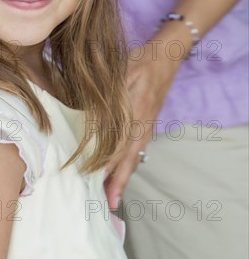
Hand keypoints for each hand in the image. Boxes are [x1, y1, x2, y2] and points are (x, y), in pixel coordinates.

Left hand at [104, 39, 182, 209]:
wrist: (167, 55)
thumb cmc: (142, 60)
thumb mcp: (122, 72)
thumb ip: (109, 95)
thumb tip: (91, 116)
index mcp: (136, 113)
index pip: (120, 146)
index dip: (107, 164)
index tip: (94, 179)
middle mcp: (143, 124)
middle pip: (130, 158)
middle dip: (118, 181)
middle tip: (109, 203)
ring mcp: (147, 124)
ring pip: (135, 156)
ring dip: (124, 176)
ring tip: (113, 194)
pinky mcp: (148, 121)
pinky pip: (138, 148)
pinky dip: (129, 163)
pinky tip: (121, 168)